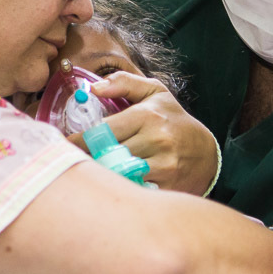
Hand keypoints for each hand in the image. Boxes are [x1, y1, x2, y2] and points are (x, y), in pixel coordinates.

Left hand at [76, 72, 218, 194]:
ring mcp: (163, 165)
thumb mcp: (155, 93)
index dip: (78, 141)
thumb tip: (94, 88)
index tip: (65, 146)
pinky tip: (115, 187)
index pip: (101, 131)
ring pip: (117, 173)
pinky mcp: (167, 186)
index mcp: (147, 115)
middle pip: (106, 154)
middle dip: (88, 159)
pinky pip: (134, 189)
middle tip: (72, 163)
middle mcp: (156, 139)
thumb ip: (124, 83)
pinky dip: (121, 189)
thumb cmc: (175, 121)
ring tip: (91, 175)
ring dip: (102, 175)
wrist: (207, 154)